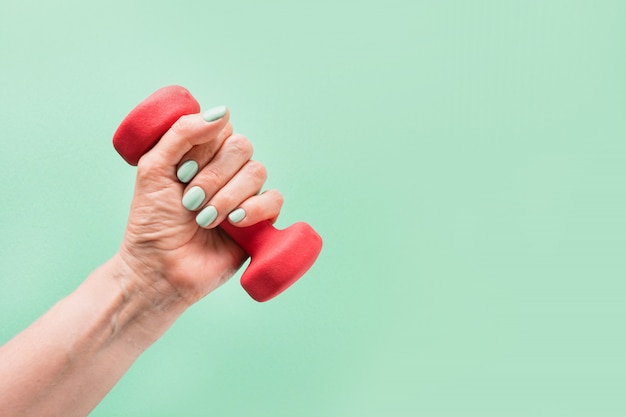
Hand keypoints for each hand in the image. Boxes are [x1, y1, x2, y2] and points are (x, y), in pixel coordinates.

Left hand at [117, 108, 282, 304]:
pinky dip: (255, 208)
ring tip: (204, 219)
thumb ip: (181, 133)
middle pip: (242, 147)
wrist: (158, 269)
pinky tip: (235, 223)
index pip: (222, 129)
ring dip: (228, 196)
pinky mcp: (260, 222)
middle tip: (190, 201)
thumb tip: (223, 112)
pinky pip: (275, 199)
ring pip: (257, 171)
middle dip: (214, 176)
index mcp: (202, 155)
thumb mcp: (153, 168)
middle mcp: (227, 172)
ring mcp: (245, 196)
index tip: (180, 174)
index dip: (205, 149)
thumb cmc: (151, 221)